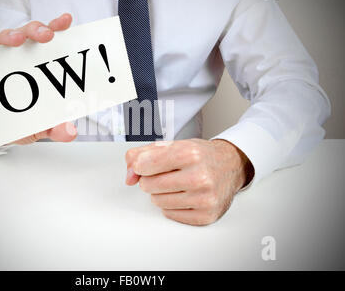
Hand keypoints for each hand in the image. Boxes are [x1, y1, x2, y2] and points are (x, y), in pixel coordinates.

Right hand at [0, 13, 76, 143]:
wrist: (0, 135)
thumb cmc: (24, 122)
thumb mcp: (43, 127)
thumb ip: (57, 129)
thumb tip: (70, 132)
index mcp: (37, 63)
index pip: (48, 40)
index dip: (56, 27)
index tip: (66, 21)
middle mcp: (17, 57)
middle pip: (26, 35)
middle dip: (35, 31)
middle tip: (46, 36)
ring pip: (0, 41)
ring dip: (8, 37)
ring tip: (16, 41)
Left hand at [125, 139, 253, 225]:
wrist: (231, 165)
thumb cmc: (199, 155)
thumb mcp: (171, 145)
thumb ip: (142, 154)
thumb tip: (129, 176)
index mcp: (189, 153)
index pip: (143, 164)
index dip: (141, 165)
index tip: (147, 163)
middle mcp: (199, 176)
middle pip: (148, 185)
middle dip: (151, 179)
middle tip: (167, 173)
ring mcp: (204, 198)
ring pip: (157, 201)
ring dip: (161, 193)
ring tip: (177, 183)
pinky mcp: (206, 215)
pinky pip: (170, 214)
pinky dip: (172, 206)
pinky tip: (185, 194)